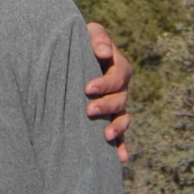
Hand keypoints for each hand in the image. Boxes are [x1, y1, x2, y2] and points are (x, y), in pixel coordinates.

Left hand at [83, 24, 132, 164]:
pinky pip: (119, 135)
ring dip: (116, 128)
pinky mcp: (109, 119)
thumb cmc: (79, 42)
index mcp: (119, 67)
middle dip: (106, 106)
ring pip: (123, 118)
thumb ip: (98, 37)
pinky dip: (121, 147)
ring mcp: (116, 106)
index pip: (119, 76)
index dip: (106, 83)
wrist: (70, 55)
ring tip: (104, 136)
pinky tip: (121, 160)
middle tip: (89, 111)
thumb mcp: (89, 33)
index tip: (87, 88)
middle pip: (121, 100)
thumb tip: (103, 52)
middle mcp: (120, 89)